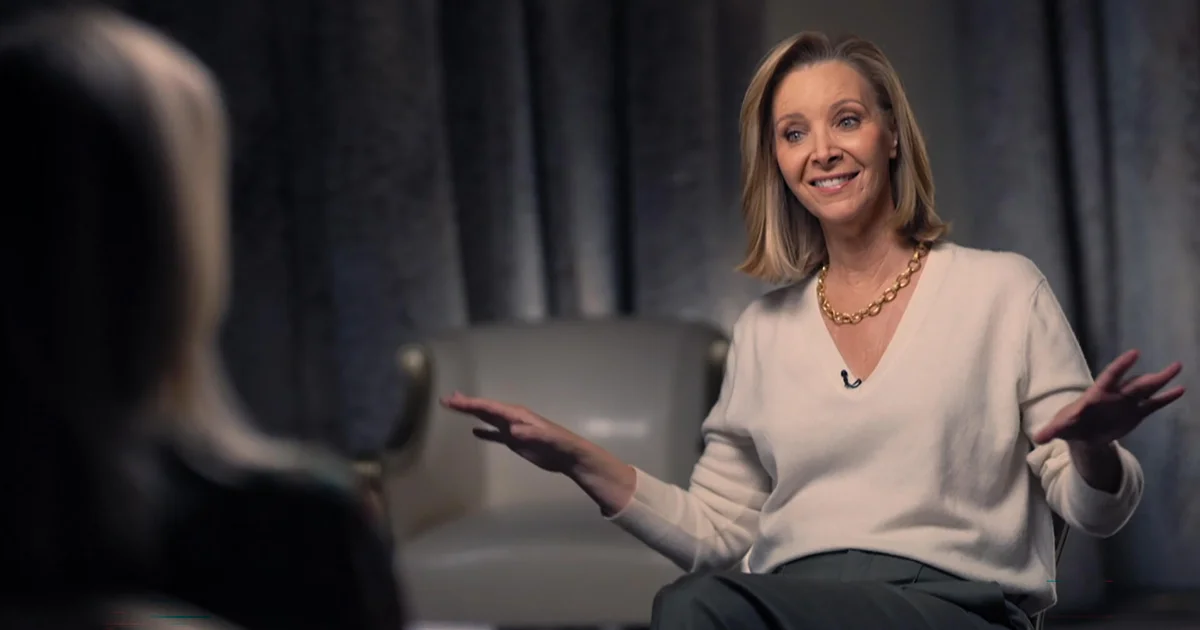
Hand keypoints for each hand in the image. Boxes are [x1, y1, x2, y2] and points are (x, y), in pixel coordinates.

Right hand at [440, 392, 587, 473]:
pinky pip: (495, 434)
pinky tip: (475, 431)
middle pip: (484, 409)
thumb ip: (529, 433)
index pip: (488, 407)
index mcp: (516, 414)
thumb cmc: (558, 445)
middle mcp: (512, 418)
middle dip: (465, 404)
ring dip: (472, 413)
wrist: (568, 455)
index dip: (470, 404)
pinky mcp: (515, 441)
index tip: (452, 401)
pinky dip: (484, 431)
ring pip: (487, 418)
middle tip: (446, 399)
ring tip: (456, 408)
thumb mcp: (545, 438)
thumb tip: (512, 430)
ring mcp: (512, 429)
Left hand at [1033, 349, 1184, 445]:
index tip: (1135, 353)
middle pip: (1135, 384)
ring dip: (1162, 381)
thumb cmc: (1070, 425)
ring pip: (1147, 390)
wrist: (1083, 434)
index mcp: (1097, 394)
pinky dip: (1165, 399)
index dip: (1122, 366)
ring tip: (1177, 367)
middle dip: (1151, 376)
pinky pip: (1153, 405)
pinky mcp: (1135, 414)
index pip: (1111, 376)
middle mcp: (1115, 395)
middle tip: (1173, 365)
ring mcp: (1127, 403)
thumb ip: (1052, 430)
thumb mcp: (1060, 428)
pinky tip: (1180, 390)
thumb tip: (1038, 438)